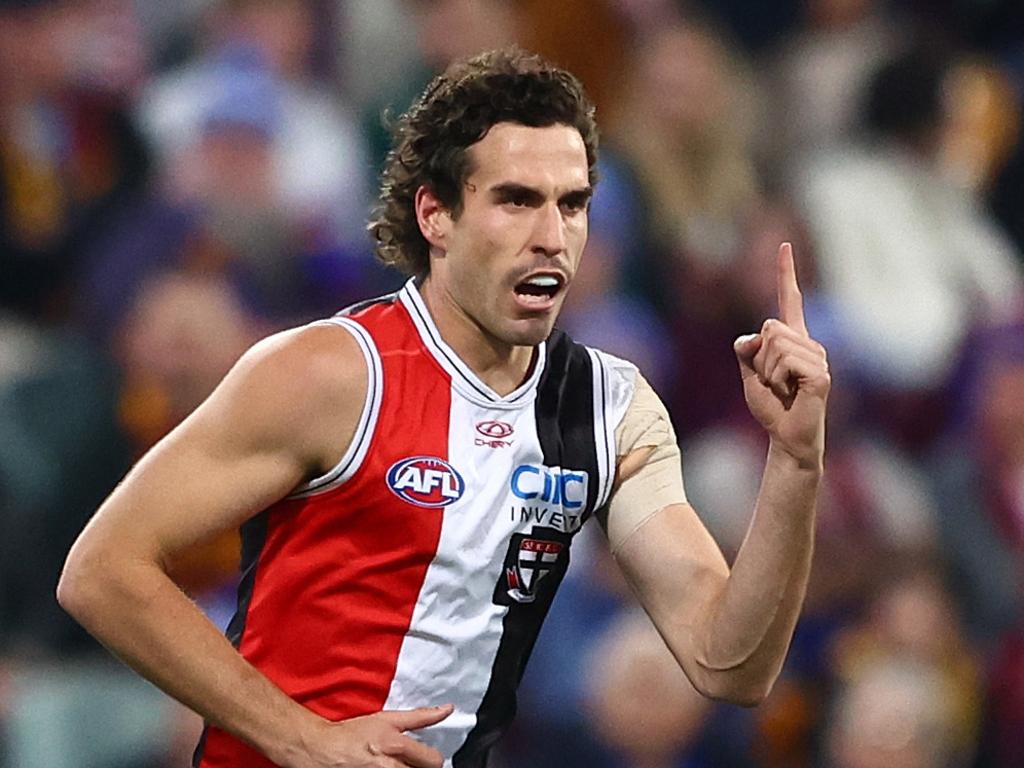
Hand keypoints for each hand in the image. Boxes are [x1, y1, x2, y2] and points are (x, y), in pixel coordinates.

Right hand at [289, 705, 453, 767]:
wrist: (321, 749)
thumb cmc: (353, 733)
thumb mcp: (387, 719)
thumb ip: (420, 717)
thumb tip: (447, 709)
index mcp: (395, 745)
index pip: (433, 761)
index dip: (432, 759)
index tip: (426, 758)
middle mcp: (389, 767)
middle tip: (410, 762)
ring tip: (395, 765)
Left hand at [733, 243, 829, 467]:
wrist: (786, 437)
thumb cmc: (771, 407)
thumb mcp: (748, 374)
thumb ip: (746, 351)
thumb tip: (751, 337)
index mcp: (792, 340)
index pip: (789, 299)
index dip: (785, 272)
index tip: (785, 245)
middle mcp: (809, 343)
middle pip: (769, 326)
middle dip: (759, 356)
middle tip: (773, 381)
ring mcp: (818, 357)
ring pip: (774, 344)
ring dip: (767, 372)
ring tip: (783, 389)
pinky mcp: (821, 374)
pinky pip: (784, 362)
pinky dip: (776, 380)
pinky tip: (791, 393)